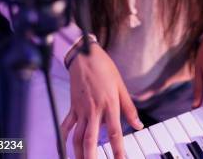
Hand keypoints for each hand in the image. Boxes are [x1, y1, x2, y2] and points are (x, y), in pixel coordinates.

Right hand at [60, 43, 143, 158]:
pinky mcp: (72, 107)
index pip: (114, 133)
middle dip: (91, 157)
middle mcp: (94, 110)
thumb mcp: (121, 86)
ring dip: (78, 153)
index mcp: (109, 104)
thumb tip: (138, 125)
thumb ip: (129, 108)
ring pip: (77, 137)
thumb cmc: (104, 68)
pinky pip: (66, 126)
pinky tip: (65, 148)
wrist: (85, 55)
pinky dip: (64, 138)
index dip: (118, 150)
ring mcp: (81, 109)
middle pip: (91, 139)